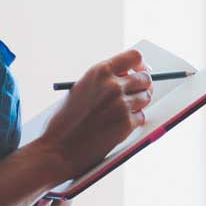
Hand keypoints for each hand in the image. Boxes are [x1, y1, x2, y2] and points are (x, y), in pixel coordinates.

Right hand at [34, 48, 151, 180]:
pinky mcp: (127, 124)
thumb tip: (128, 76)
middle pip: (145, 78)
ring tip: (122, 111)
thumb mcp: (81, 89)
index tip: (141, 69)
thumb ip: (103, 80)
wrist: (59, 149)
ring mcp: (122, 105)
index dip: (141, 64)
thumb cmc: (66, 120)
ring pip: (146, 97)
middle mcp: (113, 85)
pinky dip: (133, 121)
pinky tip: (118, 125)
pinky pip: (140, 117)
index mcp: (100, 72)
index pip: (134, 56)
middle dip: (143, 85)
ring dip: (139, 103)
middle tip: (138, 92)